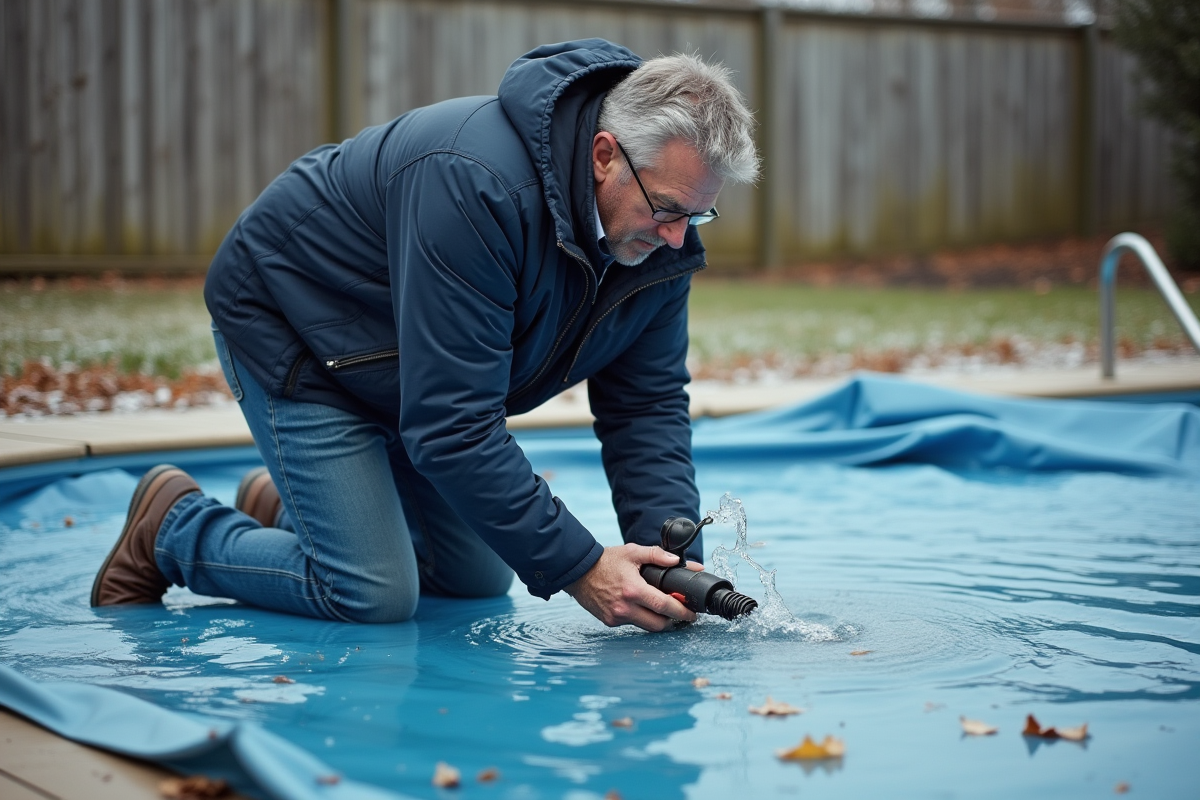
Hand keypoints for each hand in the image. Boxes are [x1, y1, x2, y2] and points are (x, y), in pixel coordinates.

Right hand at [565, 543, 699, 631]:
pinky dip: (640, 617)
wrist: (578, 571)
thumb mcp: (633, 552)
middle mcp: (625, 607)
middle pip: (658, 624)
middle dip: (673, 620)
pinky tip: (641, 607)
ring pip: (646, 626)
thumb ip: (657, 555)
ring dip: (657, 620)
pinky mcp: (610, 622)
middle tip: (681, 613)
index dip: (682, 611)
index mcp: (633, 590)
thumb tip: (677, 561)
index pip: (664, 606)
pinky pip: (632, 624)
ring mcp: (616, 617)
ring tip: (663, 609)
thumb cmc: (606, 561)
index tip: (692, 613)